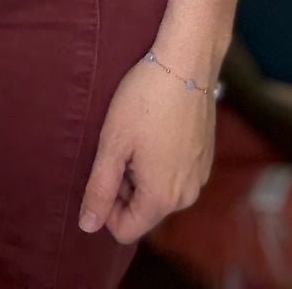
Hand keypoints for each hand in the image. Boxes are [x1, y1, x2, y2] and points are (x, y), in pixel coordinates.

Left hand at [77, 54, 215, 244]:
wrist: (186, 62)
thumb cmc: (145, 99)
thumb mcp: (113, 142)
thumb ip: (99, 189)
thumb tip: (87, 226)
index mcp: (162, 198)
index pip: (125, 230)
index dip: (105, 206)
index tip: (103, 169)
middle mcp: (187, 195)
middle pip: (142, 211)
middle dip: (124, 186)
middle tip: (119, 144)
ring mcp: (200, 176)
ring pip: (159, 192)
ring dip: (141, 172)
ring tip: (137, 134)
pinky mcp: (205, 158)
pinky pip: (175, 174)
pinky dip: (160, 160)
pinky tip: (156, 128)